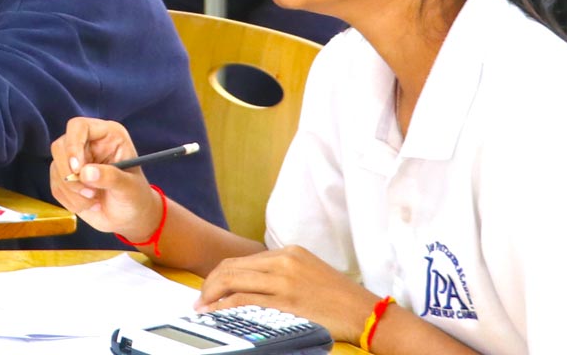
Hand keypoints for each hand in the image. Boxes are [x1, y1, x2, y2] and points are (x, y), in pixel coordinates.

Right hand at [48, 117, 162, 241]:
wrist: (129, 218)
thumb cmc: (135, 197)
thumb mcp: (129, 187)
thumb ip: (111, 177)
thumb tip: (85, 173)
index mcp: (107, 135)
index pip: (79, 127)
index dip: (73, 145)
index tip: (78, 169)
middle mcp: (88, 143)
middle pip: (60, 146)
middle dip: (70, 174)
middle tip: (90, 192)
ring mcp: (75, 161)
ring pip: (56, 169)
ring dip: (73, 191)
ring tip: (95, 201)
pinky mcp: (66, 178)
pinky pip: (56, 186)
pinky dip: (70, 200)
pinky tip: (89, 205)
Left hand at [197, 246, 370, 339]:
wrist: (365, 313)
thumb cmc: (339, 299)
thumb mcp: (309, 274)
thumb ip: (282, 274)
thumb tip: (252, 285)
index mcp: (290, 252)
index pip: (242, 260)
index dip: (220, 274)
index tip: (211, 289)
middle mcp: (285, 261)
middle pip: (232, 267)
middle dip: (210, 284)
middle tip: (200, 300)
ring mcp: (285, 281)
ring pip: (233, 281)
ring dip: (211, 295)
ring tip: (202, 308)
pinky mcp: (286, 302)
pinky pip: (244, 301)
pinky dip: (224, 307)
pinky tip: (215, 314)